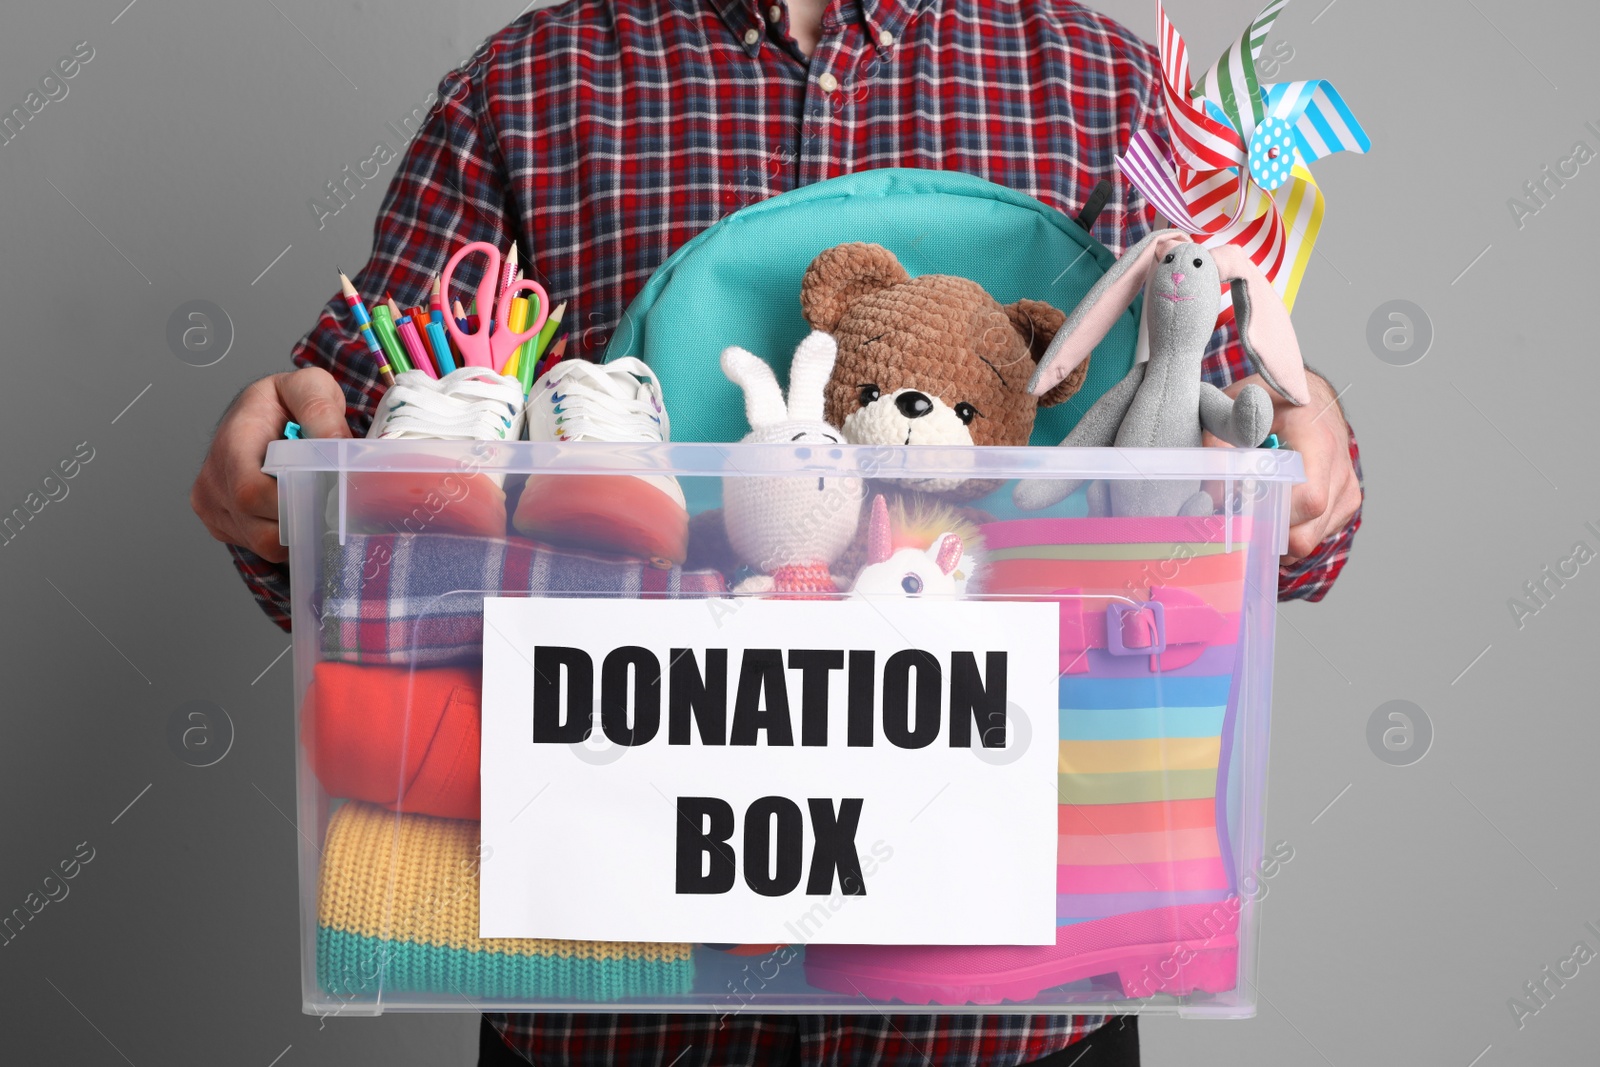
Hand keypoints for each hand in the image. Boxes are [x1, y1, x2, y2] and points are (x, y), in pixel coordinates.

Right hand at [190, 367, 352, 562]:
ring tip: (313, 502)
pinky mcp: (221, 523)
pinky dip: (286, 537)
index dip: (293, 503)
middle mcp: (213, 477)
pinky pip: (259, 547)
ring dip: (298, 532)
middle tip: (333, 505)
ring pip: (263, 544)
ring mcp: (212, 504)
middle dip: (305, 521)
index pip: (251, 491)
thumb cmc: (285, 402)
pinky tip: (295, 510)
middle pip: (260, 526)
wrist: (263, 413)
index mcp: (232, 441)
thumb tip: (337, 446)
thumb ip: (322, 412)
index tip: (329, 497)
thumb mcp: (310, 388)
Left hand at [1205, 371, 1360, 566]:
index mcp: (1317, 440)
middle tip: (1239, 521)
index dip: (1274, 518)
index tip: (1243, 514)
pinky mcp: (1346, 502)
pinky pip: (1316, 535)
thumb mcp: (1236, 408)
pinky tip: (1275, 507)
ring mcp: (1346, 489)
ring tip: (1256, 509)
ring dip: (1278, 536)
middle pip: (1308, 532)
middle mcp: (1339, 469)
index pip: (1309, 499)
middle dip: (1268, 536)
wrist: (1310, 400)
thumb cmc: (1271, 402)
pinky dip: (1290, 531)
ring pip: (1310, 540)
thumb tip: (1212, 495)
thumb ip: (1219, 444)